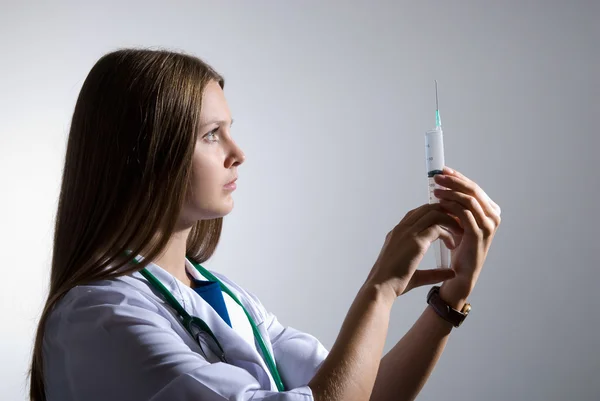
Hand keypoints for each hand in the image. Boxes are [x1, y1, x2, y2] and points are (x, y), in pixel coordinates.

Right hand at [365, 202, 464, 297]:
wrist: (381, 287)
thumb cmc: (393, 283)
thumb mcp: (416, 275)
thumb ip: (434, 272)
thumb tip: (451, 273)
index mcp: (397, 233)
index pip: (417, 213)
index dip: (434, 214)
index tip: (447, 224)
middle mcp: (401, 229)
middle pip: (427, 208)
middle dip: (445, 211)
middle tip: (458, 223)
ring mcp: (408, 233)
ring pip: (434, 213)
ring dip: (450, 220)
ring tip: (459, 231)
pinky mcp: (416, 242)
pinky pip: (437, 228)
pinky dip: (448, 234)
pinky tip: (452, 245)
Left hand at [432, 166, 501, 306]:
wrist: (460, 272)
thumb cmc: (458, 245)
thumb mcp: (459, 220)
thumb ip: (456, 203)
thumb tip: (443, 180)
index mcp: (491, 210)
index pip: (473, 187)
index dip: (458, 177)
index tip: (442, 171)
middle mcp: (494, 216)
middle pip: (473, 190)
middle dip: (453, 181)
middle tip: (436, 177)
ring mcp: (489, 225)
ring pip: (469, 200)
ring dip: (450, 192)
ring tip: (435, 190)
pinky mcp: (479, 234)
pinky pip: (464, 214)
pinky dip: (450, 206)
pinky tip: (438, 203)